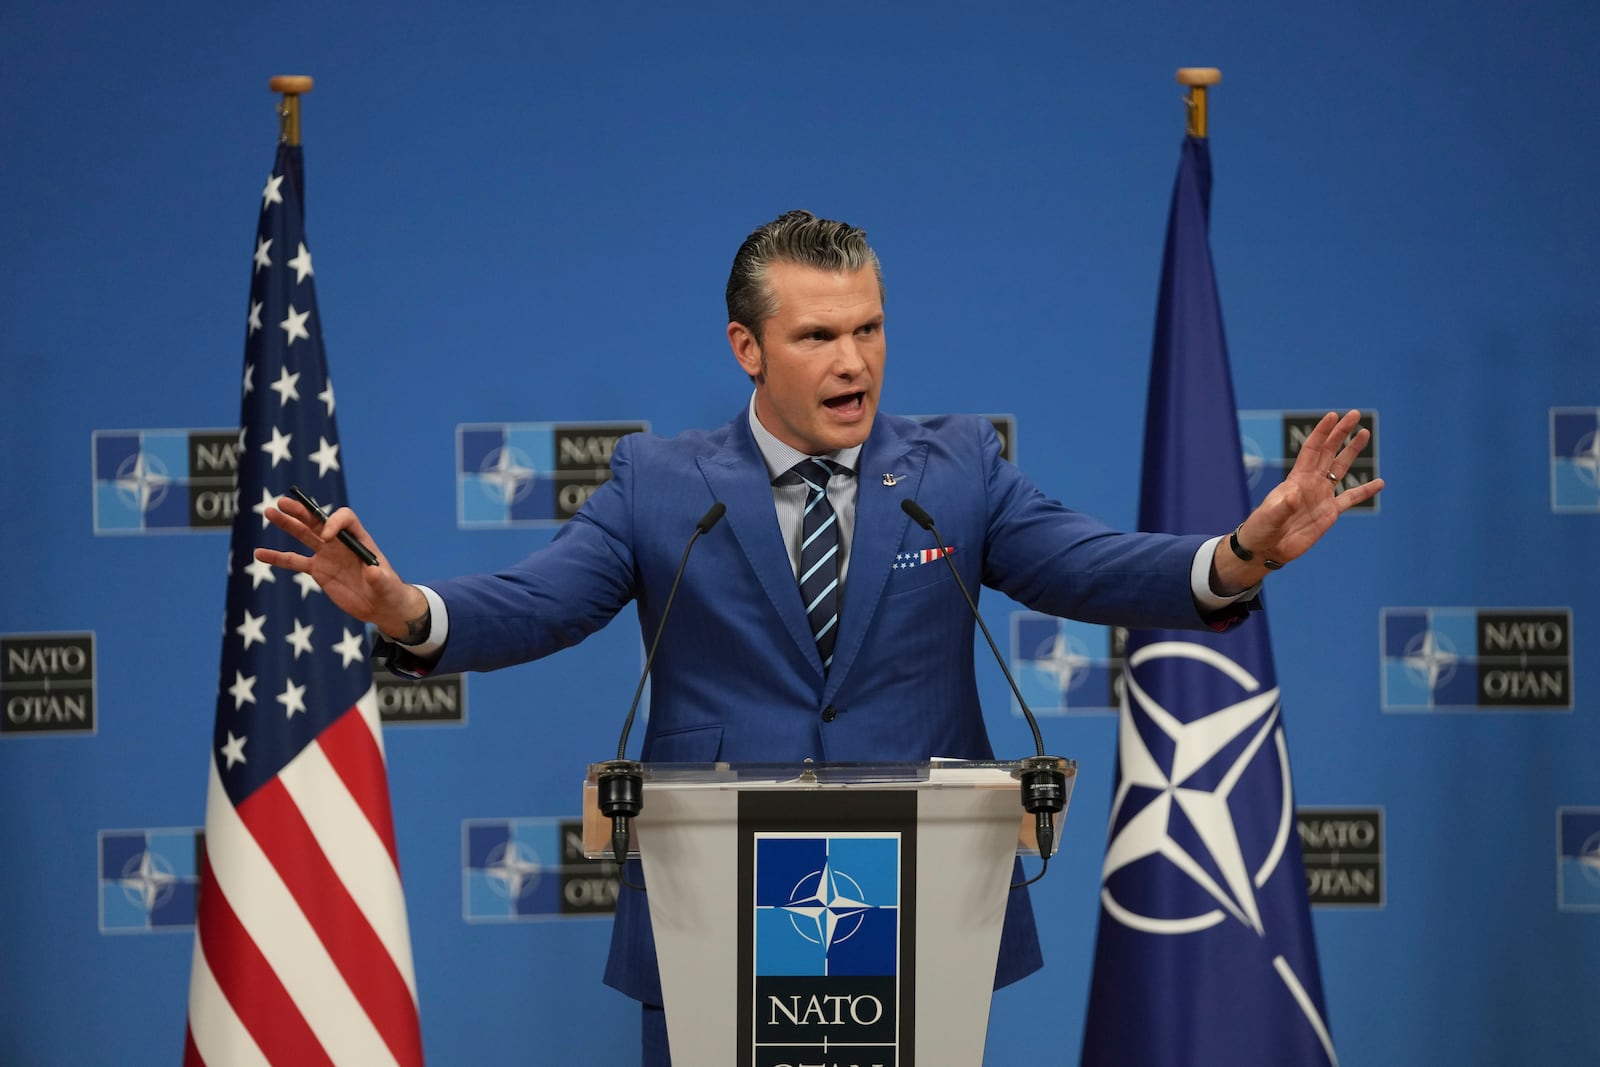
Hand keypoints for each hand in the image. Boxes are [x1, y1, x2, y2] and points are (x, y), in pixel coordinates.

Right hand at [254, 497, 428, 638]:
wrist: (381, 606)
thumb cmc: (389, 592)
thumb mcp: (387, 586)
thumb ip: (380, 579)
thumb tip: (373, 571)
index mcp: (359, 540)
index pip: (345, 519)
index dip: (334, 522)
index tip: (327, 537)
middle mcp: (341, 543)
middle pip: (319, 520)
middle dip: (302, 511)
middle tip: (282, 503)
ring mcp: (328, 555)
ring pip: (304, 535)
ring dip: (287, 524)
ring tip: (269, 512)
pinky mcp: (318, 571)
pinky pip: (295, 561)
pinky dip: (277, 558)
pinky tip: (259, 554)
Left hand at [1213, 410, 1384, 589]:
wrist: (1266, 548)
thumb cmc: (1262, 529)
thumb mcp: (1270, 516)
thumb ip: (1283, 506)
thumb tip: (1295, 495)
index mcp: (1296, 479)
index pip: (1312, 449)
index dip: (1322, 432)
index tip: (1333, 416)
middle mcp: (1311, 483)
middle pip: (1329, 452)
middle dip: (1341, 433)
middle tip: (1355, 415)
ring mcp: (1321, 496)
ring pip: (1341, 468)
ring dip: (1352, 451)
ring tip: (1364, 434)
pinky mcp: (1329, 513)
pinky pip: (1350, 499)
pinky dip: (1365, 491)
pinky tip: (1380, 483)